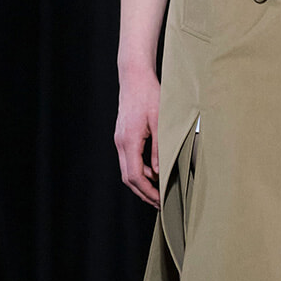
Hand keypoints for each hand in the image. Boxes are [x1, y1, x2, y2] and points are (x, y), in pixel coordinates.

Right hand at [115, 64, 161, 206]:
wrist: (135, 78)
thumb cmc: (150, 95)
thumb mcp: (161, 122)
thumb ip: (160, 148)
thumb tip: (160, 171)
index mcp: (129, 141)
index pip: (135, 176)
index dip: (147, 191)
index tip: (160, 200)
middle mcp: (121, 143)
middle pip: (128, 177)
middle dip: (143, 192)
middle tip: (160, 202)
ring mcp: (120, 139)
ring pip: (128, 169)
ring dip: (142, 182)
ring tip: (160, 189)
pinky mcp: (123, 136)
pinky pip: (129, 159)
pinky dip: (140, 170)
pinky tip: (154, 172)